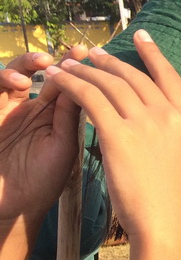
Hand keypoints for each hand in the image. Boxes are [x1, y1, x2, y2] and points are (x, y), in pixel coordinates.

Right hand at [0, 46, 87, 223]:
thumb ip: (71, 115)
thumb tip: (91, 83)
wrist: (12, 206)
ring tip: (43, 64)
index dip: (77, 67)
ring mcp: (5, 110)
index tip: (90, 53)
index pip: (66, 83)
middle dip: (51, 59)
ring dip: (25, 63)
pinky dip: (4, 80)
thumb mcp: (62, 145)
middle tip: (69, 53)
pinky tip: (21, 83)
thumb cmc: (42, 180)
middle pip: (37, 72)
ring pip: (10, 74)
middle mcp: (28, 108)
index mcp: (52, 115)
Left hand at [43, 32, 180, 243]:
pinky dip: (72, 85)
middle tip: (92, 54)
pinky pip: (90, 98)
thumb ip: (171, 134)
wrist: (166, 224)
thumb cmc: (171, 201)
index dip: (154, 54)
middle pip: (136, 77)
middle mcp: (170, 116)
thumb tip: (152, 121)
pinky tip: (60, 79)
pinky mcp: (119, 134)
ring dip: (86, 70)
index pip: (171, 77)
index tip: (142, 36)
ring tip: (71, 64)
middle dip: (111, 62)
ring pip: (110, 83)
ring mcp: (146, 123)